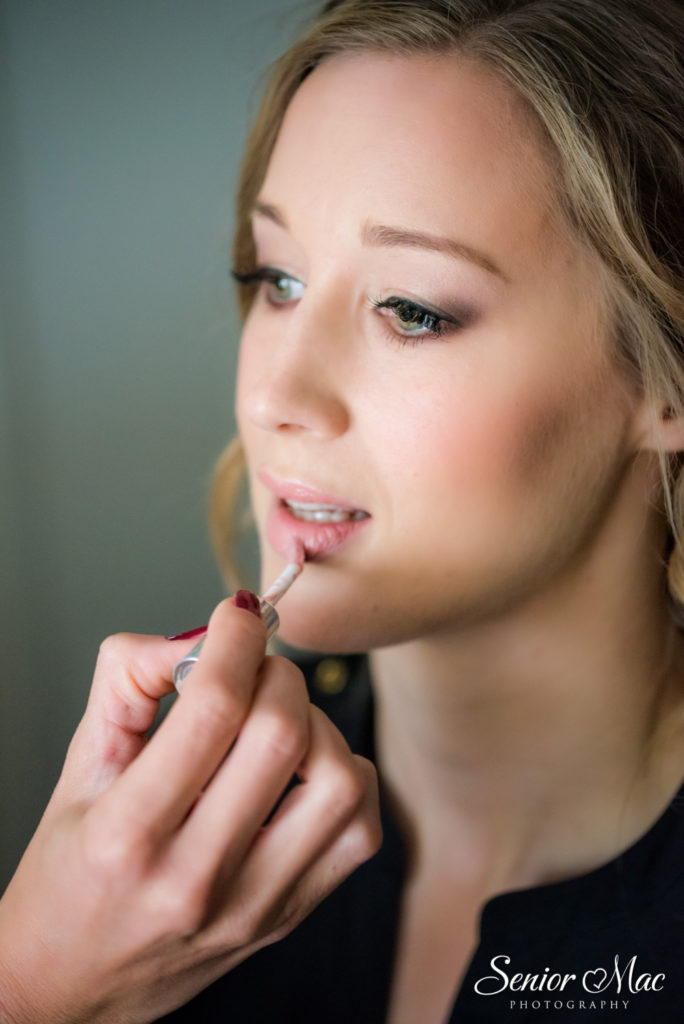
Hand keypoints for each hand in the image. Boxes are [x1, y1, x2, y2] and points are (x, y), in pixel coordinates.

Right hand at [0, 598, 380, 1023]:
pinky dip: (344, 777)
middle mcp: (196, 878)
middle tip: (253, 670)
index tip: (239, 615)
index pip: (214, 711)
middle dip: (276, 674)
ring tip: (278, 723)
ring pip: (338, 782)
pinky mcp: (287, 917)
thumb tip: (194, 638)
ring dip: (317, 726)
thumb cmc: (71, 872)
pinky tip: (303, 770)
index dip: (236, 642)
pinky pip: (359, 831)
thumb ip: (125, 684)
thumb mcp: (77, 769)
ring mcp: (252, 905)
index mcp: (129, 833)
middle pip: (283, 736)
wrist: (69, 988)